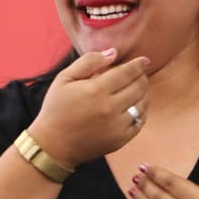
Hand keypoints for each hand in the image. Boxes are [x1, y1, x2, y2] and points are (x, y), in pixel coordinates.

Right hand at [28, 49, 148, 166]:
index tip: (145, 60)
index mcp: (96, 90)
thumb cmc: (56, 109)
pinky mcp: (121, 139)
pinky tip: (135, 106)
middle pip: (138, 86)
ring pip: (142, 103)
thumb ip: (89, 62)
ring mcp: (117, 125)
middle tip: (140, 73)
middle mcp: (110, 107)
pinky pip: (140, 121)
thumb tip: (113, 53)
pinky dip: (141, 111)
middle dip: (142, 77)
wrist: (53, 145)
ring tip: (139, 88)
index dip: (139, 64)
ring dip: (144, 93)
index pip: (127, 72)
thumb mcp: (64, 79)